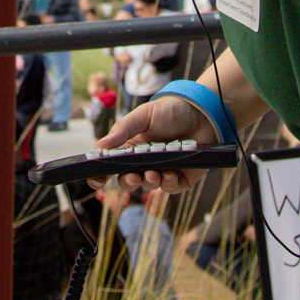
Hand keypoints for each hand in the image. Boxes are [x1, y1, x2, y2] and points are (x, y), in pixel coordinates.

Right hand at [94, 91, 217, 194]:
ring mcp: (161, 171)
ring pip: (148, 186)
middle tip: (133, 177)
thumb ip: (122, 130)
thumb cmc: (170, 111)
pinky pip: (169, 188)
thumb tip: (99, 145)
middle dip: (128, 182)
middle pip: (127, 181)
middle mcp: (143, 162)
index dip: (101, 175)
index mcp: (130, 148)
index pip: (110, 166)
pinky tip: (170, 172)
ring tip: (154, 172)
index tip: (97, 179)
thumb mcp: (143, 115)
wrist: (202, 113)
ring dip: (149, 182)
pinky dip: (168, 183)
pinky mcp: (179, 178)